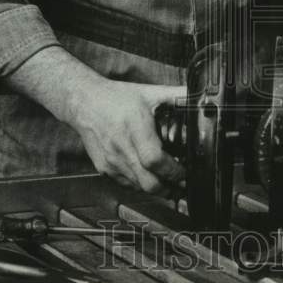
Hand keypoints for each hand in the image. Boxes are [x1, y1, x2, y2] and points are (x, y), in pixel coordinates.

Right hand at [64, 78, 186, 194]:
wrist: (84, 103)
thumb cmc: (115, 98)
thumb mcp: (149, 92)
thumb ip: (175, 95)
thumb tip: (198, 96)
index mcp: (135, 127)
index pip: (155, 160)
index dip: (174, 171)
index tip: (185, 171)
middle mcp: (121, 146)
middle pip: (149, 183)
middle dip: (170, 188)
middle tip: (182, 184)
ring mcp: (111, 161)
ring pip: (139, 188)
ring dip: (157, 189)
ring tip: (170, 183)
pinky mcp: (104, 168)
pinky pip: (127, 185)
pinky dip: (141, 185)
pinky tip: (149, 177)